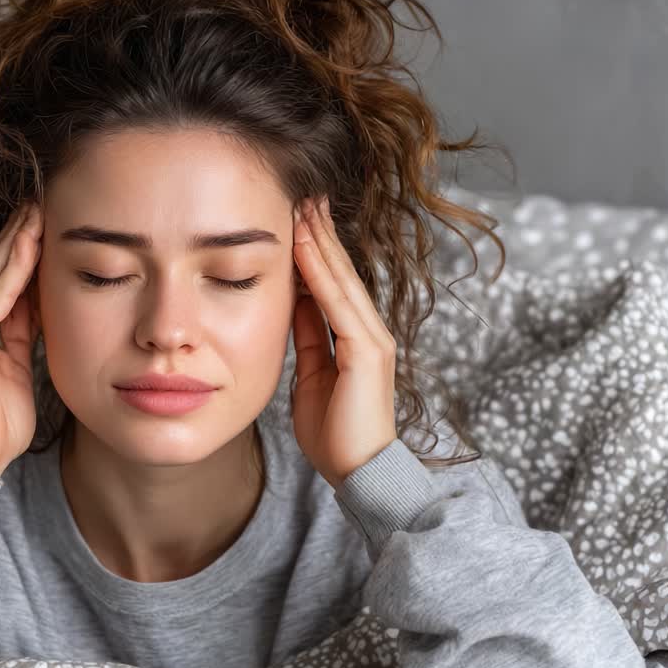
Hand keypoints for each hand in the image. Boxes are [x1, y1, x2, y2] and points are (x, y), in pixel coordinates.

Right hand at [0, 203, 43, 480]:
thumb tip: (40, 296)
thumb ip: (22, 330)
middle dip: (19, 233)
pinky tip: (34, 244)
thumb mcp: (16, 365)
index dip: (20, 247)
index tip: (45, 218)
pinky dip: (15, 269)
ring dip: (18, 240)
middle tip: (44, 198)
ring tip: (40, 209)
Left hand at [290, 195, 398, 489]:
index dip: (316, 251)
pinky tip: (304, 246)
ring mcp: (373, 339)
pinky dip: (320, 272)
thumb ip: (309, 340)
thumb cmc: (335, 434)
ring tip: (303, 207)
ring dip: (320, 242)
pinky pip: (338, 303)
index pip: (333, 284)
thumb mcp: (312, 376)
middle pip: (341, 273)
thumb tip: (294, 304)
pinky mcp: (368, 351)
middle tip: (303, 195)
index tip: (297, 218)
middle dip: (320, 234)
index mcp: (355, 339)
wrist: (359, 472)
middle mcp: (370, 332)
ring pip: (341, 280)